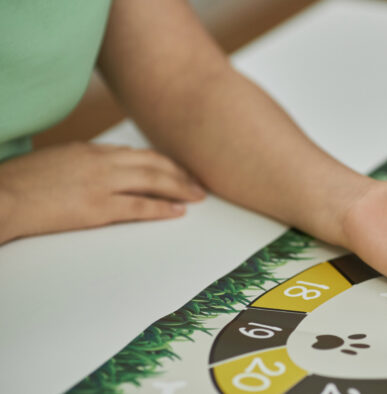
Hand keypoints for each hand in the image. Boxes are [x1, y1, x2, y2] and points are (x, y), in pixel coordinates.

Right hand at [0, 142, 205, 244]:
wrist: (1, 196)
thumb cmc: (21, 182)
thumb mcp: (58, 161)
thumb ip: (85, 163)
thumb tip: (106, 168)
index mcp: (90, 150)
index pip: (137, 153)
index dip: (162, 162)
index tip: (177, 169)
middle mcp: (101, 162)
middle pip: (153, 163)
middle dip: (180, 173)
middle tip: (198, 183)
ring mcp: (101, 184)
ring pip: (153, 181)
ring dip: (180, 188)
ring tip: (197, 196)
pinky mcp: (97, 208)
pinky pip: (139, 206)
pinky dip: (162, 209)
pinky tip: (177, 212)